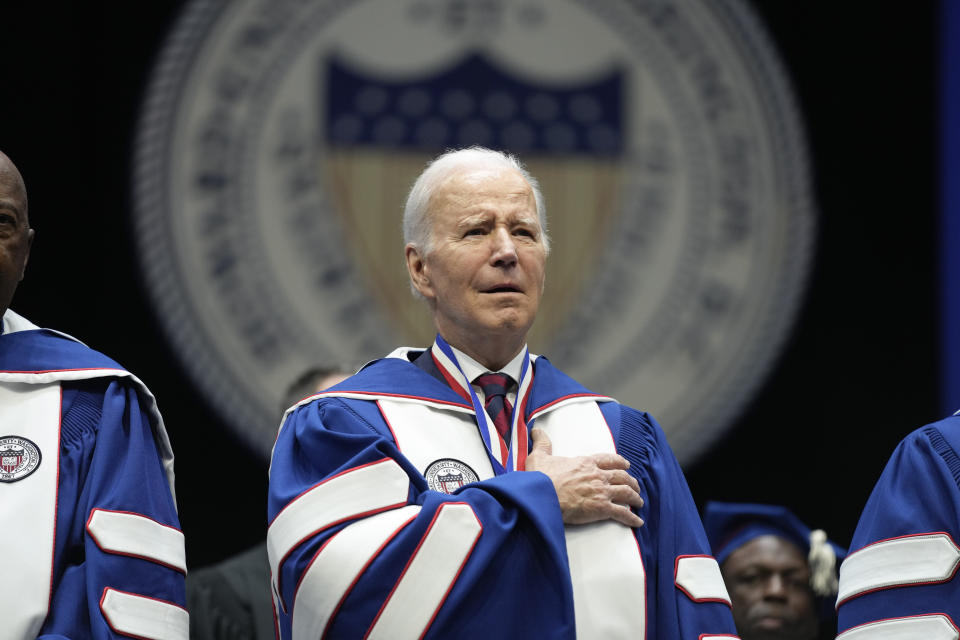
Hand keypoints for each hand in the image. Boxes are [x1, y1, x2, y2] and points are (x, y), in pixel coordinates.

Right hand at [525, 428, 644, 527]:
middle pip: (622, 476)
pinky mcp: (601, 508)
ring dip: (634, 497)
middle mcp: (597, 475)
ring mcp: (601, 492)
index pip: (608, 460)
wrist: (542, 497)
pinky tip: (637, 522)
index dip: (620, 462)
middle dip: (631, 481)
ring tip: (638, 502)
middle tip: (635, 486)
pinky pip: (622, 513)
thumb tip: (536, 431)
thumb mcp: (539, 456)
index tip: (626, 464)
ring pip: (626, 492)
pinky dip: (632, 518)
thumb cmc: (540, 478)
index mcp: (585, 463)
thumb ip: (542, 443)